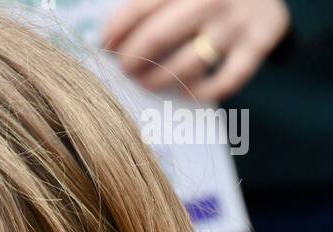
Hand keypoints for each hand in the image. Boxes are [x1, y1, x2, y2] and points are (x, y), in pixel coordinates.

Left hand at [101, 0, 290, 103]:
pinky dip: (200, 91)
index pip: (142, 6)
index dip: (117, 29)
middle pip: (158, 37)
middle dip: (132, 58)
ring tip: (148, 81)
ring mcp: (235, 24)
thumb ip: (152, 1)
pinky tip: (186, 91)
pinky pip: (224, 82)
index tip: (105, 44)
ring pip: (186, 66)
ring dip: (159, 80)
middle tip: (125, 68)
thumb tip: (111, 31)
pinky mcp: (257, 45)